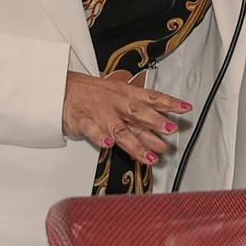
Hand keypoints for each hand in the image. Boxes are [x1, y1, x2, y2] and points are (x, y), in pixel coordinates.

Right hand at [62, 72, 189, 166]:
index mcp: (124, 94)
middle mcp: (114, 104)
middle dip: (154, 121)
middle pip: (136, 112)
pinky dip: (100, 137)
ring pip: (118, 128)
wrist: (60, 89)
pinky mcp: (81, 122)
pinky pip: (91, 130)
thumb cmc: (92, 93)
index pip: (149, 97)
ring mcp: (98, 113)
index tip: (185, 108)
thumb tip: (165, 126)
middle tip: (170, 130)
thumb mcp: (117, 94)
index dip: (167, 102)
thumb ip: (140, 111)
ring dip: (135, 142)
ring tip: (150, 156)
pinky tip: (109, 144)